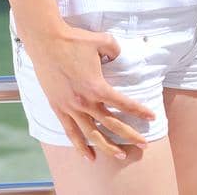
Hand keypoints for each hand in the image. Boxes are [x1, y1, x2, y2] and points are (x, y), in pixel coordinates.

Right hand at [24, 22, 155, 160]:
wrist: (45, 41)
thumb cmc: (73, 40)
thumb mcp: (101, 40)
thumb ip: (115, 49)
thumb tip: (118, 56)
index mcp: (97, 87)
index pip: (124, 104)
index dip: (140, 111)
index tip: (152, 117)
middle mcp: (85, 102)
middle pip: (112, 125)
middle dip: (130, 136)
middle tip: (144, 144)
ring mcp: (70, 107)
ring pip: (92, 134)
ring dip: (108, 147)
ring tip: (121, 156)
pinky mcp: (57, 108)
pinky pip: (71, 132)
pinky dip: (80, 146)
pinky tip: (88, 157)